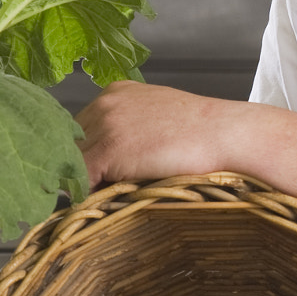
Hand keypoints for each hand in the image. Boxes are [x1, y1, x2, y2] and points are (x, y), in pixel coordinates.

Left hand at [77, 82, 236, 185]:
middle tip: (98, 189)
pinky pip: (81, 178)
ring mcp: (105, 124)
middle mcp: (105, 103)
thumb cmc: (202, 132)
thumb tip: (109, 162)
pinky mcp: (109, 149)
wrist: (224, 134)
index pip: (83, 128)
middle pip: (72, 143)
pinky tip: (101, 203)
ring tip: (101, 197)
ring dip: (84, 182)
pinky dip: (87, 194)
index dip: (87, 153)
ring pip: (73, 161)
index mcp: (116, 93)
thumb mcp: (158, 119)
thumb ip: (130, 130)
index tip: (95, 174)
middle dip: (83, 166)